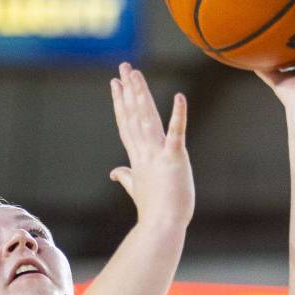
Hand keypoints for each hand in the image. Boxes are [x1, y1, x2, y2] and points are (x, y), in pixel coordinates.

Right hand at [109, 63, 194, 226]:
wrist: (162, 227)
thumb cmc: (154, 212)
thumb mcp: (137, 190)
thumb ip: (126, 177)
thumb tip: (115, 172)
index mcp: (138, 158)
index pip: (127, 124)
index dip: (121, 103)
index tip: (116, 84)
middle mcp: (144, 152)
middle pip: (134, 115)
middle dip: (128, 90)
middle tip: (124, 67)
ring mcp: (158, 155)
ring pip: (147, 118)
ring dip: (141, 95)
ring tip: (135, 74)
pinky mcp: (174, 159)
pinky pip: (176, 133)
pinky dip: (178, 115)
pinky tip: (180, 97)